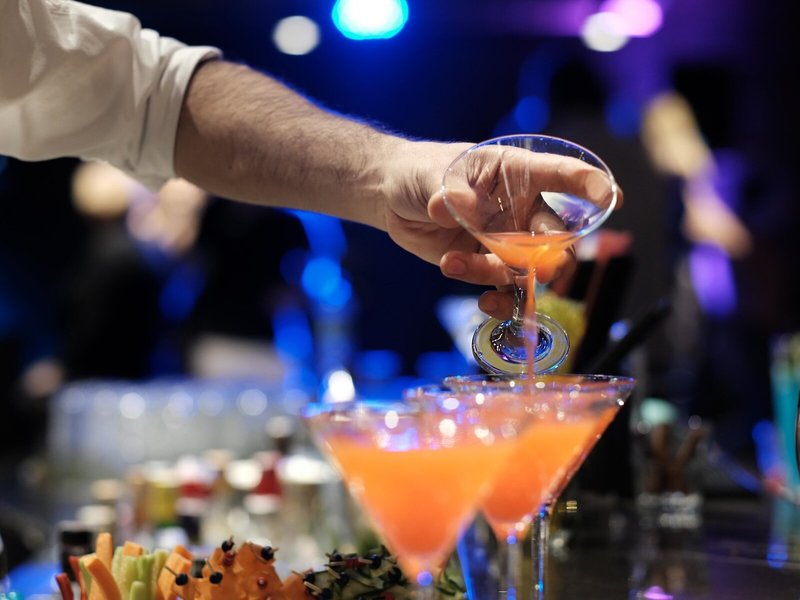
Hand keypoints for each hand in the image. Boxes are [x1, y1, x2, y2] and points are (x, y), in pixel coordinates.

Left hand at [381, 139, 620, 319]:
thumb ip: (448, 193)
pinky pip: (506, 290)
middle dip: (555, 256)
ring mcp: (507, 241)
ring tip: (456, 264)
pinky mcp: (487, 266)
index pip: (560, 174)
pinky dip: (499, 302)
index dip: (588, 184)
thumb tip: (459, 209)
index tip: (613, 196)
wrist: (393, 199)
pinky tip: (483, 302)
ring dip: (499, 277)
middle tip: (543, 269)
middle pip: (556, 237)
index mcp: (516, 173)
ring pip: (527, 271)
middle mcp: (521, 209)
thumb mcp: (429, 176)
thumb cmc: (419, 172)